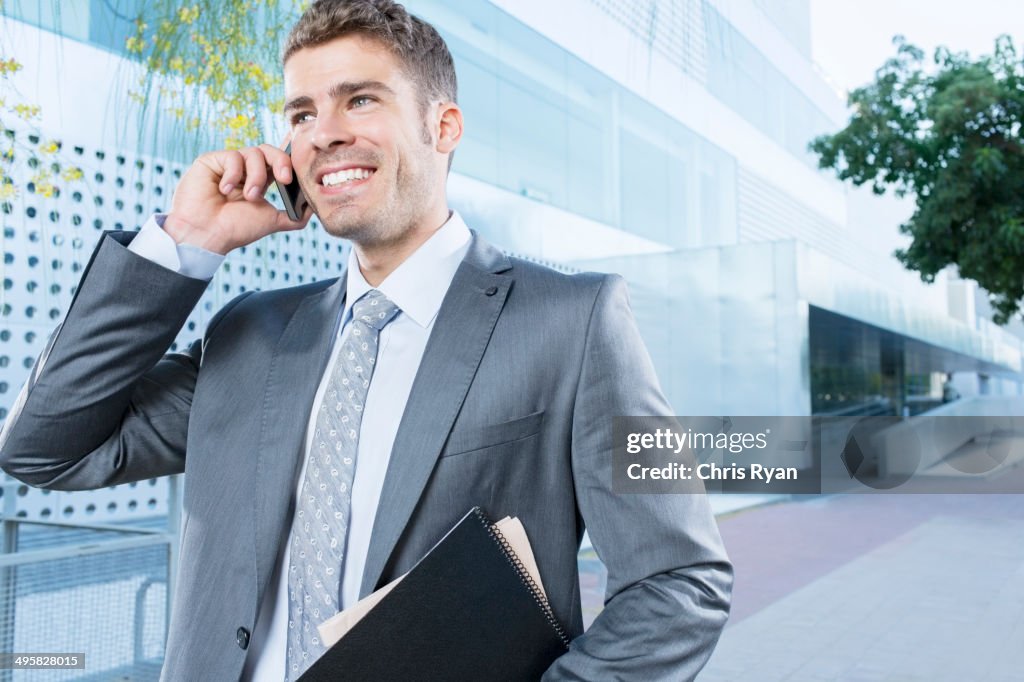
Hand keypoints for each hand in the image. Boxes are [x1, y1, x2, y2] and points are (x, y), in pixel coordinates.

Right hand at [164, 143, 310, 254]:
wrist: (205, 235)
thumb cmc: (235, 229)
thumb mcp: (272, 221)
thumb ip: (294, 216)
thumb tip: (313, 207)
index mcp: (260, 181)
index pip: (278, 161)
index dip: (289, 160)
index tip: (298, 169)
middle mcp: (245, 170)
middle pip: (269, 150)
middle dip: (281, 162)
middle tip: (284, 180)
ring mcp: (228, 164)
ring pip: (254, 153)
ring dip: (257, 177)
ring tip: (248, 197)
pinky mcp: (212, 160)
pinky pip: (233, 156)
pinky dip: (234, 175)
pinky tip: (224, 191)